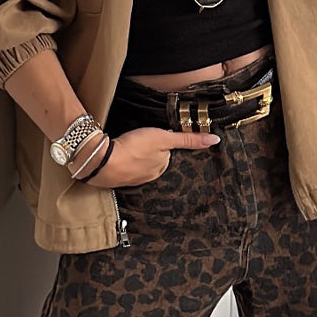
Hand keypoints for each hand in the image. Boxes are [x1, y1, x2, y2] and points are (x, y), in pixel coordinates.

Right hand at [76, 126, 219, 188]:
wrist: (101, 161)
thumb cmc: (133, 149)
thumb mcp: (164, 138)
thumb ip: (188, 139)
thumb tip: (214, 141)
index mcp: (161, 169)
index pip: (167, 154)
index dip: (161, 142)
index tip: (152, 137)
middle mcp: (148, 177)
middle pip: (153, 159)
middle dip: (148, 151)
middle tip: (138, 140)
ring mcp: (132, 178)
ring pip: (138, 164)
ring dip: (134, 156)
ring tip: (127, 146)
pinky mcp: (116, 177)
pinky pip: (123, 166)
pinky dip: (121, 160)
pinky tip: (116, 154)